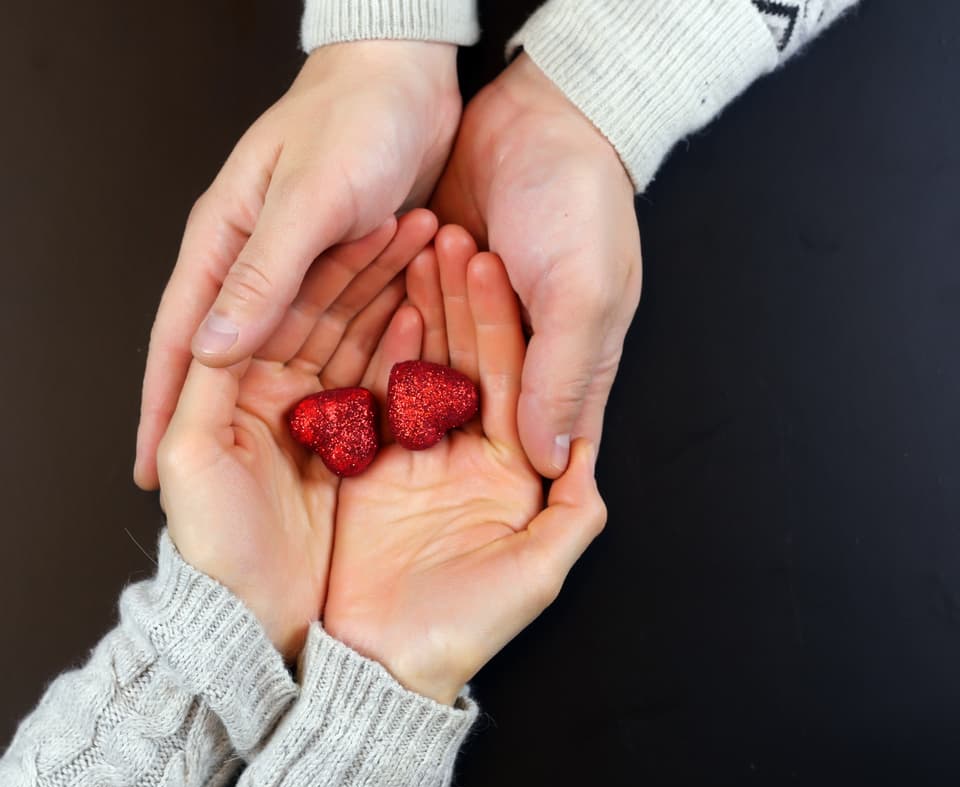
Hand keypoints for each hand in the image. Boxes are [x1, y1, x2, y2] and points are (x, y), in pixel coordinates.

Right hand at [137, 40, 461, 487]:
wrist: (409, 73)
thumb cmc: (356, 116)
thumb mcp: (310, 200)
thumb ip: (262, 276)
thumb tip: (207, 351)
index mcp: (224, 244)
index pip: (178, 342)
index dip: (158, 409)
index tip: (145, 473)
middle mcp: (251, 262)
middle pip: (223, 360)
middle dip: (215, 422)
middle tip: (218, 488)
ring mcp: (295, 269)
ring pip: (282, 352)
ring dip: (284, 400)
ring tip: (282, 463)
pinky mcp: (338, 270)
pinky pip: (333, 334)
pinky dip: (339, 367)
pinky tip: (349, 407)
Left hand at [157, 211, 436, 660]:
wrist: (256, 627)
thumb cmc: (215, 547)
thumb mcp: (196, 456)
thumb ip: (203, 379)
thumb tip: (217, 315)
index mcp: (230, 382)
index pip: (283, 303)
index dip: (330, 263)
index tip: (376, 222)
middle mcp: (273, 390)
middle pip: (325, 313)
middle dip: (370, 268)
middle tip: (420, 226)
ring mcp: (316, 418)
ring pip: (357, 339)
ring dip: (392, 295)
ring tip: (437, 252)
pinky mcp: (349, 450)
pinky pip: (379, 388)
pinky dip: (404, 350)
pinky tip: (434, 314)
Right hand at [324, 227, 606, 703]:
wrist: (375, 674)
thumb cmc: (459, 632)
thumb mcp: (533, 576)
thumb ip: (571, 517)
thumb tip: (590, 454)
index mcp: (505, 470)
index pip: (507, 376)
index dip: (498, 318)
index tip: (486, 261)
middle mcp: (455, 454)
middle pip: (457, 357)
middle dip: (451, 296)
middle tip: (440, 233)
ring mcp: (402, 455)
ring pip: (409, 362)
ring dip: (409, 305)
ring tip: (404, 245)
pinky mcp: (353, 466)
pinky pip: (360, 395)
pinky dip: (366, 349)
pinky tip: (369, 302)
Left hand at [432, 53, 640, 477]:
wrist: (536, 115)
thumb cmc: (577, 202)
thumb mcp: (582, 294)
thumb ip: (563, 378)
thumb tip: (550, 463)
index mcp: (573, 367)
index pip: (538, 441)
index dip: (500, 471)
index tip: (454, 489)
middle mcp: (527, 352)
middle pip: (476, 401)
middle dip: (445, 384)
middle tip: (411, 374)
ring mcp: (482, 321)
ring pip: (439, 359)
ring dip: (423, 335)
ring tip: (414, 294)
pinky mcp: (442, 288)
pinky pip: (414, 317)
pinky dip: (404, 306)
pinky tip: (387, 292)